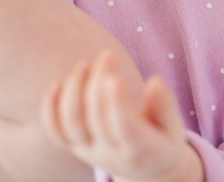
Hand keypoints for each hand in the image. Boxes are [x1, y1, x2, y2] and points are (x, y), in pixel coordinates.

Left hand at [41, 50, 203, 181]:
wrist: (147, 169)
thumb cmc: (163, 139)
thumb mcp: (173, 126)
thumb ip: (164, 105)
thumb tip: (154, 81)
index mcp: (142, 149)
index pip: (125, 128)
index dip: (118, 104)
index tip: (115, 77)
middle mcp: (112, 154)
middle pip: (96, 117)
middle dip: (99, 81)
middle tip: (108, 55)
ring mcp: (90, 152)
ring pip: (72, 123)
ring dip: (75, 90)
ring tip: (85, 64)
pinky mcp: (76, 148)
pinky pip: (55, 132)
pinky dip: (50, 109)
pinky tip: (56, 84)